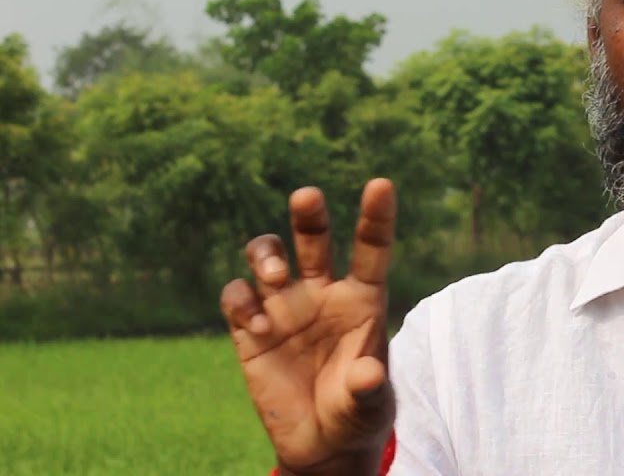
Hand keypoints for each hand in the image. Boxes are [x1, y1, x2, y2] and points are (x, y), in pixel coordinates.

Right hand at [221, 178, 396, 475]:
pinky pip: (238, 296)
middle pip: (314, 238)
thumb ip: (368, 388)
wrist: (321, 443)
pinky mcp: (250, 328)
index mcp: (364, 298)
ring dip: (267, 255)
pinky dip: (241, 302)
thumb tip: (368, 373)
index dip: (375, 216)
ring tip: (275, 278)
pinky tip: (256, 327)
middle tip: (308, 197)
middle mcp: (324, 292)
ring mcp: (285, 306)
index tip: (381, 185)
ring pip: (269, 255)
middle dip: (309, 214)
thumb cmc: (357, 413)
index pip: (371, 248)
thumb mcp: (369, 406)